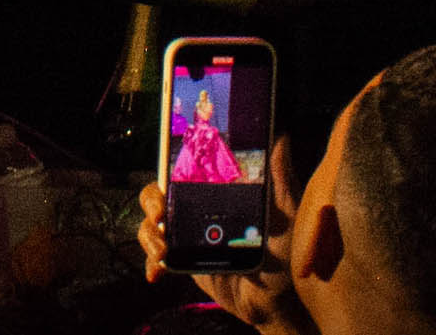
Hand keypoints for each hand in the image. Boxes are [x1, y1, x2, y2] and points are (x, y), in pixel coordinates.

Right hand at [137, 178, 283, 306]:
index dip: (169, 167)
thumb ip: (281, 179)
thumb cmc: (284, 252)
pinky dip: (152, 264)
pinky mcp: (183, 263)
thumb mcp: (286, 214)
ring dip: (149, 235)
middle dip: (152, 201)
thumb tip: (281, 137)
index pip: (185, 169)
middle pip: (160, 194)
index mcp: (217, 192)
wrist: (275, 299)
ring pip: (152, 225)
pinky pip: (157, 259)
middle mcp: (196, 210)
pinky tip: (156, 274)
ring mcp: (187, 237)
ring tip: (162, 251)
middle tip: (160, 214)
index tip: (168, 174)